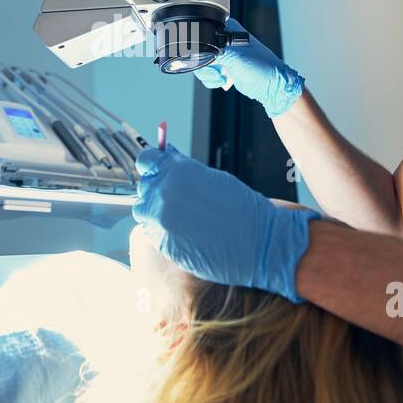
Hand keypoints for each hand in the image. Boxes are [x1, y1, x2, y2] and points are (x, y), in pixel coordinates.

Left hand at [133, 145, 315, 301]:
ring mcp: (160, 220)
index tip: (158, 170)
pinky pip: (150, 232)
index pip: (146, 160)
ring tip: (180, 218)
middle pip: (144, 186)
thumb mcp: (214, 178)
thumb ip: (185, 169)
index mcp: (177, 170)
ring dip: (155, 212)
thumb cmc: (243, 209)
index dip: (153, 165)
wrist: (258, 243)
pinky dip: (160, 231)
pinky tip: (181, 233)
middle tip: (176, 199)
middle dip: (156, 190)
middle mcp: (164, 192)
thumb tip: (168, 158)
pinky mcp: (161, 243)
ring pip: (143, 211)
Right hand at [193, 19, 303, 117]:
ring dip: (209, 74)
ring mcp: (223, 54)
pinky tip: (223, 80)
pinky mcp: (223, 66)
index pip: (203, 33)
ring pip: (201, 63)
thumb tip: (198, 49)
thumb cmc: (261, 70)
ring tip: (222, 77)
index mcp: (229, 30)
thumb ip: (215, 51)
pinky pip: (207, 72)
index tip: (210, 60)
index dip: (202, 48)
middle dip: (206, 66)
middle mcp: (224, 40)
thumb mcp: (236, 58)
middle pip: (199, 50)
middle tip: (219, 70)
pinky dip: (212, 79)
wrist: (271, 88)